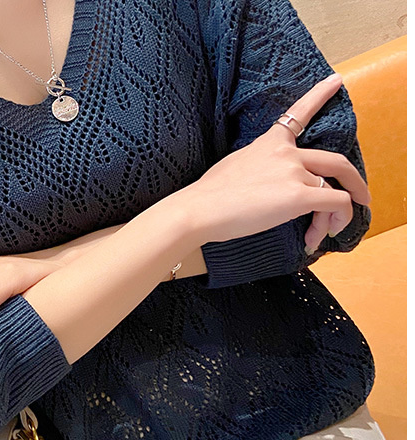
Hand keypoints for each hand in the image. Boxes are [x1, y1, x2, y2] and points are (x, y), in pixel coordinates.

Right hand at [182, 72, 371, 249]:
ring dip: (337, 213)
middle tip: (362, 195)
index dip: (320, 95)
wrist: (199, 209)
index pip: (298, 114)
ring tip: (327, 232)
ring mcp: (294, 173)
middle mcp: (287, 153)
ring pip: (335, 189)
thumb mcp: (233, 169)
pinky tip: (320, 236)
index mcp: (269, 143)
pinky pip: (334, 204)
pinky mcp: (298, 197)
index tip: (335, 81)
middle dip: (354, 179)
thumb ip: (256, 171)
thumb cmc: (207, 197)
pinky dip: (336, 220)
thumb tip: (263, 189)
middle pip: (334, 160)